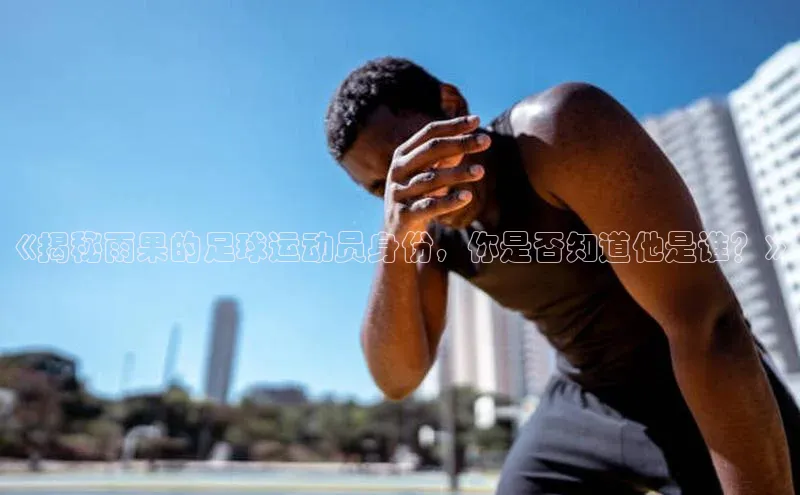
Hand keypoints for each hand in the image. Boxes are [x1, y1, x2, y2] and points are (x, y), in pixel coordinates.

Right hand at [383, 115, 489, 244]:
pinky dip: (449, 201)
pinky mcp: (404, 215)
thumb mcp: (429, 173)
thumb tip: (469, 135)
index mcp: (403, 154)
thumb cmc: (417, 195)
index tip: (477, 120)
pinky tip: (468, 196)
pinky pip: (428, 206)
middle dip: (460, 143)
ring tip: (481, 171)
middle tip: (487, 140)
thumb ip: (446, 156)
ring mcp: (399, 192)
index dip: (453, 125)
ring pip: (431, 179)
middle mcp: (398, 170)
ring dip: (458, 173)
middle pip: (431, 150)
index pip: (429, 133)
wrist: (397, 232)